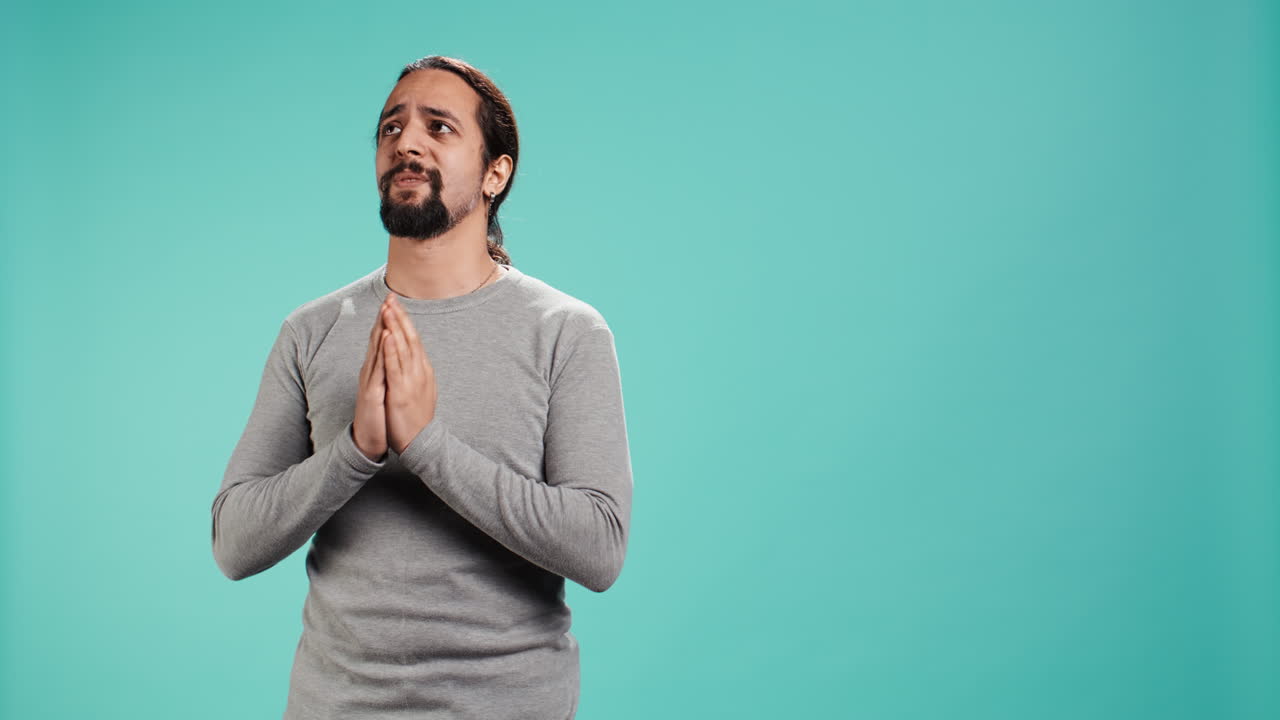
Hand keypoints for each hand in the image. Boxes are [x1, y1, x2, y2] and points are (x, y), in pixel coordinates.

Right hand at [352, 296, 390, 460]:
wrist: (368, 440)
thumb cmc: (377, 415)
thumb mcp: (382, 389)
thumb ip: (385, 372)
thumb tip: (390, 358)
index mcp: (376, 371)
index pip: (382, 341)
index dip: (387, 321)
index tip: (394, 302)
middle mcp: (370, 372)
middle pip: (377, 340)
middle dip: (383, 317)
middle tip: (390, 295)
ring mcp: (370, 381)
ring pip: (376, 350)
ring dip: (381, 328)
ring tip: (386, 308)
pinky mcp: (372, 392)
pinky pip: (378, 368)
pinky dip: (382, 351)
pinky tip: (385, 337)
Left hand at [381, 294, 437, 454]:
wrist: (422, 442)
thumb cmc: (418, 418)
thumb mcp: (422, 389)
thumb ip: (418, 371)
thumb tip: (415, 357)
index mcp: (423, 370)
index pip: (413, 339)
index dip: (404, 320)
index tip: (396, 304)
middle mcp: (419, 371)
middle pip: (409, 337)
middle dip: (399, 316)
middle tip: (391, 297)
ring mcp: (411, 381)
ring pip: (403, 348)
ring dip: (395, 327)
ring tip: (388, 308)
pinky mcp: (401, 392)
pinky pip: (395, 367)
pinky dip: (391, 350)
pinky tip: (386, 336)